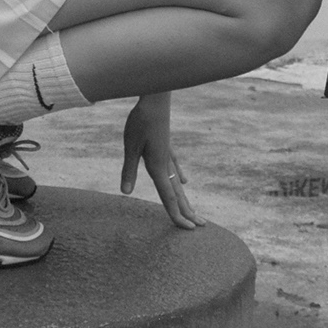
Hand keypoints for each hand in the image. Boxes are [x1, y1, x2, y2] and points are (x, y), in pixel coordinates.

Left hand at [121, 92, 200, 229]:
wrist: (155, 98)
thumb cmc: (141, 121)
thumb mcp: (131, 146)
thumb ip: (129, 170)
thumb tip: (126, 192)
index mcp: (157, 166)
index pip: (168, 197)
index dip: (176, 215)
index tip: (187, 229)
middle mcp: (166, 164)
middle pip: (177, 193)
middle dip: (187, 211)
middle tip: (201, 227)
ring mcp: (168, 155)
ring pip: (178, 183)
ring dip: (185, 198)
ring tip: (194, 211)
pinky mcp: (166, 145)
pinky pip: (175, 167)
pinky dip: (179, 177)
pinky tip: (184, 182)